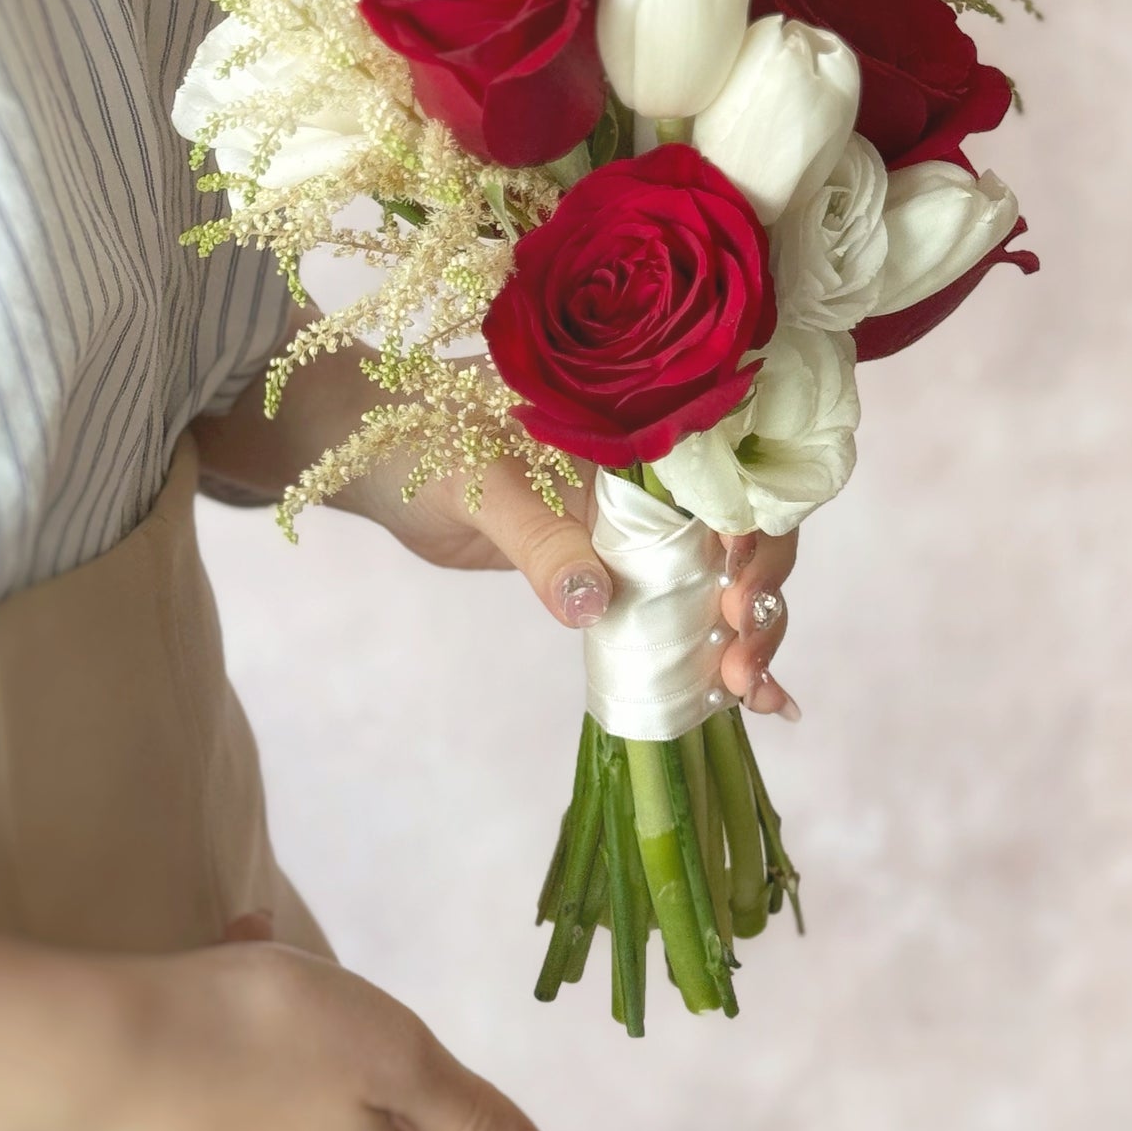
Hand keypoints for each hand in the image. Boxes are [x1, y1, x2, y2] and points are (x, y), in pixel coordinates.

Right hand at [70, 915, 567, 1130]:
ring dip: (307, 1044)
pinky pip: (240, 1106)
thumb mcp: (391, 1054)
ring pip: (302, 1118)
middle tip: (364, 998)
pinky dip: (249, 1047)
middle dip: (383, 1077)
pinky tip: (229, 966)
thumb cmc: (257, 1036)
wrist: (96, 1048)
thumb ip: (468, 1114)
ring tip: (274, 956)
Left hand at [192, 339, 800, 694]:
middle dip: (759, 595)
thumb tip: (594, 604)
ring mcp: (637, 525)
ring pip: (720, 576)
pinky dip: (713, 652)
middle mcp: (653, 473)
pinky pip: (674, 609)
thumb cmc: (423, 438)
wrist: (372, 454)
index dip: (753, 527)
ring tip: (752, 694)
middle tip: (738, 665)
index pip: (728, 470)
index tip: (736, 587)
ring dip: (746, 634)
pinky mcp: (613, 569)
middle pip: (744, 528)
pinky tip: (755, 703)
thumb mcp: (481, 485)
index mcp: (638, 427)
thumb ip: (539, 542)